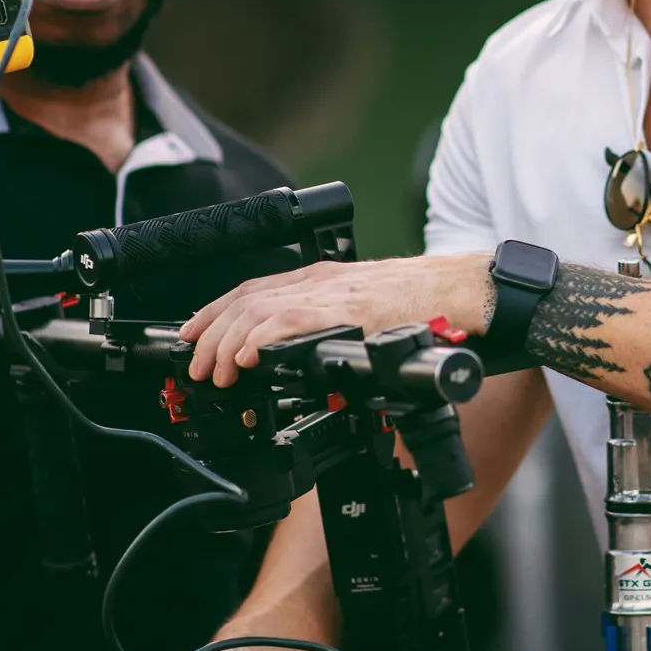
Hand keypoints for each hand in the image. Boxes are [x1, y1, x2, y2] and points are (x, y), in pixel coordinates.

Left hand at [180, 254, 491, 385]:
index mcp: (320, 279)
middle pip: (244, 299)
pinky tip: (246, 360)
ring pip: (255, 309)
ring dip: (226, 342)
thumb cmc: (422, 305)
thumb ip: (331, 327)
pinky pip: (287, 320)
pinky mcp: (344, 308)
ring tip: (215, 371)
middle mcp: (317, 280)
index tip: (192, 334)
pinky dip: (258, 340)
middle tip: (196, 365)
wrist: (458, 291)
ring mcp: (329, 292)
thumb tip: (300, 360)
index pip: (251, 289)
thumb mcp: (363, 310)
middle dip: (210, 332)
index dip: (214, 311)